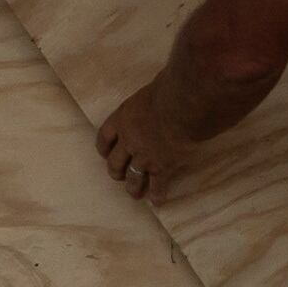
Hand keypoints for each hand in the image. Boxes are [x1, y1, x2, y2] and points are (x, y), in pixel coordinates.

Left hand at [94, 85, 189, 204]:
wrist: (183, 106)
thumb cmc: (170, 88)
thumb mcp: (153, 88)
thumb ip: (153, 96)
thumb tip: (166, 85)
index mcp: (123, 118)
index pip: (105, 136)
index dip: (104, 148)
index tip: (104, 154)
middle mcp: (129, 140)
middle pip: (116, 161)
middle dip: (116, 171)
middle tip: (119, 176)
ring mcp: (145, 156)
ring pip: (133, 178)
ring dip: (133, 187)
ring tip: (135, 194)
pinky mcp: (163, 167)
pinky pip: (158, 185)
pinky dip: (157, 194)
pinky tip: (158, 201)